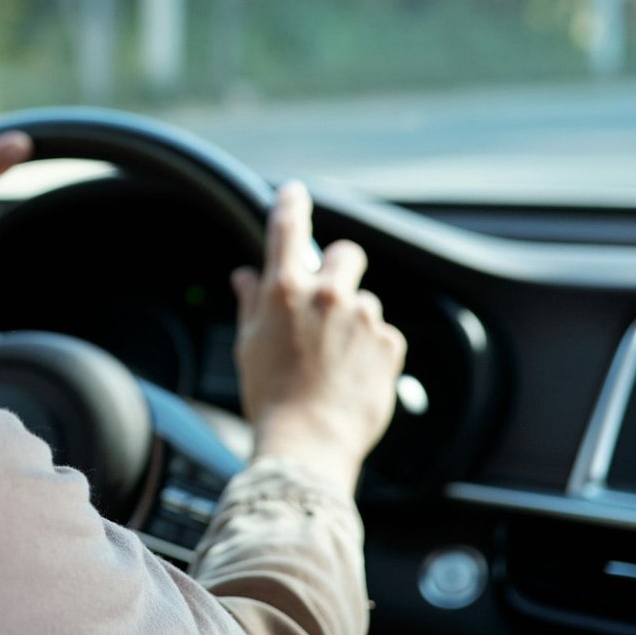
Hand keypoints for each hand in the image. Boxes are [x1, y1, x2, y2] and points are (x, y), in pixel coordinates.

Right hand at [229, 181, 405, 494]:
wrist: (308, 441)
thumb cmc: (269, 395)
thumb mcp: (248, 344)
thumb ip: (251, 302)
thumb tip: (246, 277)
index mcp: (286, 290)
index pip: (288, 228)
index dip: (290, 204)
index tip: (293, 193)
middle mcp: (328, 295)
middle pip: (344, 254)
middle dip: (337, 266)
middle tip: (327, 292)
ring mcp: (363, 319)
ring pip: (363, 300)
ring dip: (351, 317)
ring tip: (332, 358)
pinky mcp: (389, 344)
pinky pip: (380, 333)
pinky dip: (368, 347)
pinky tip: (350, 373)